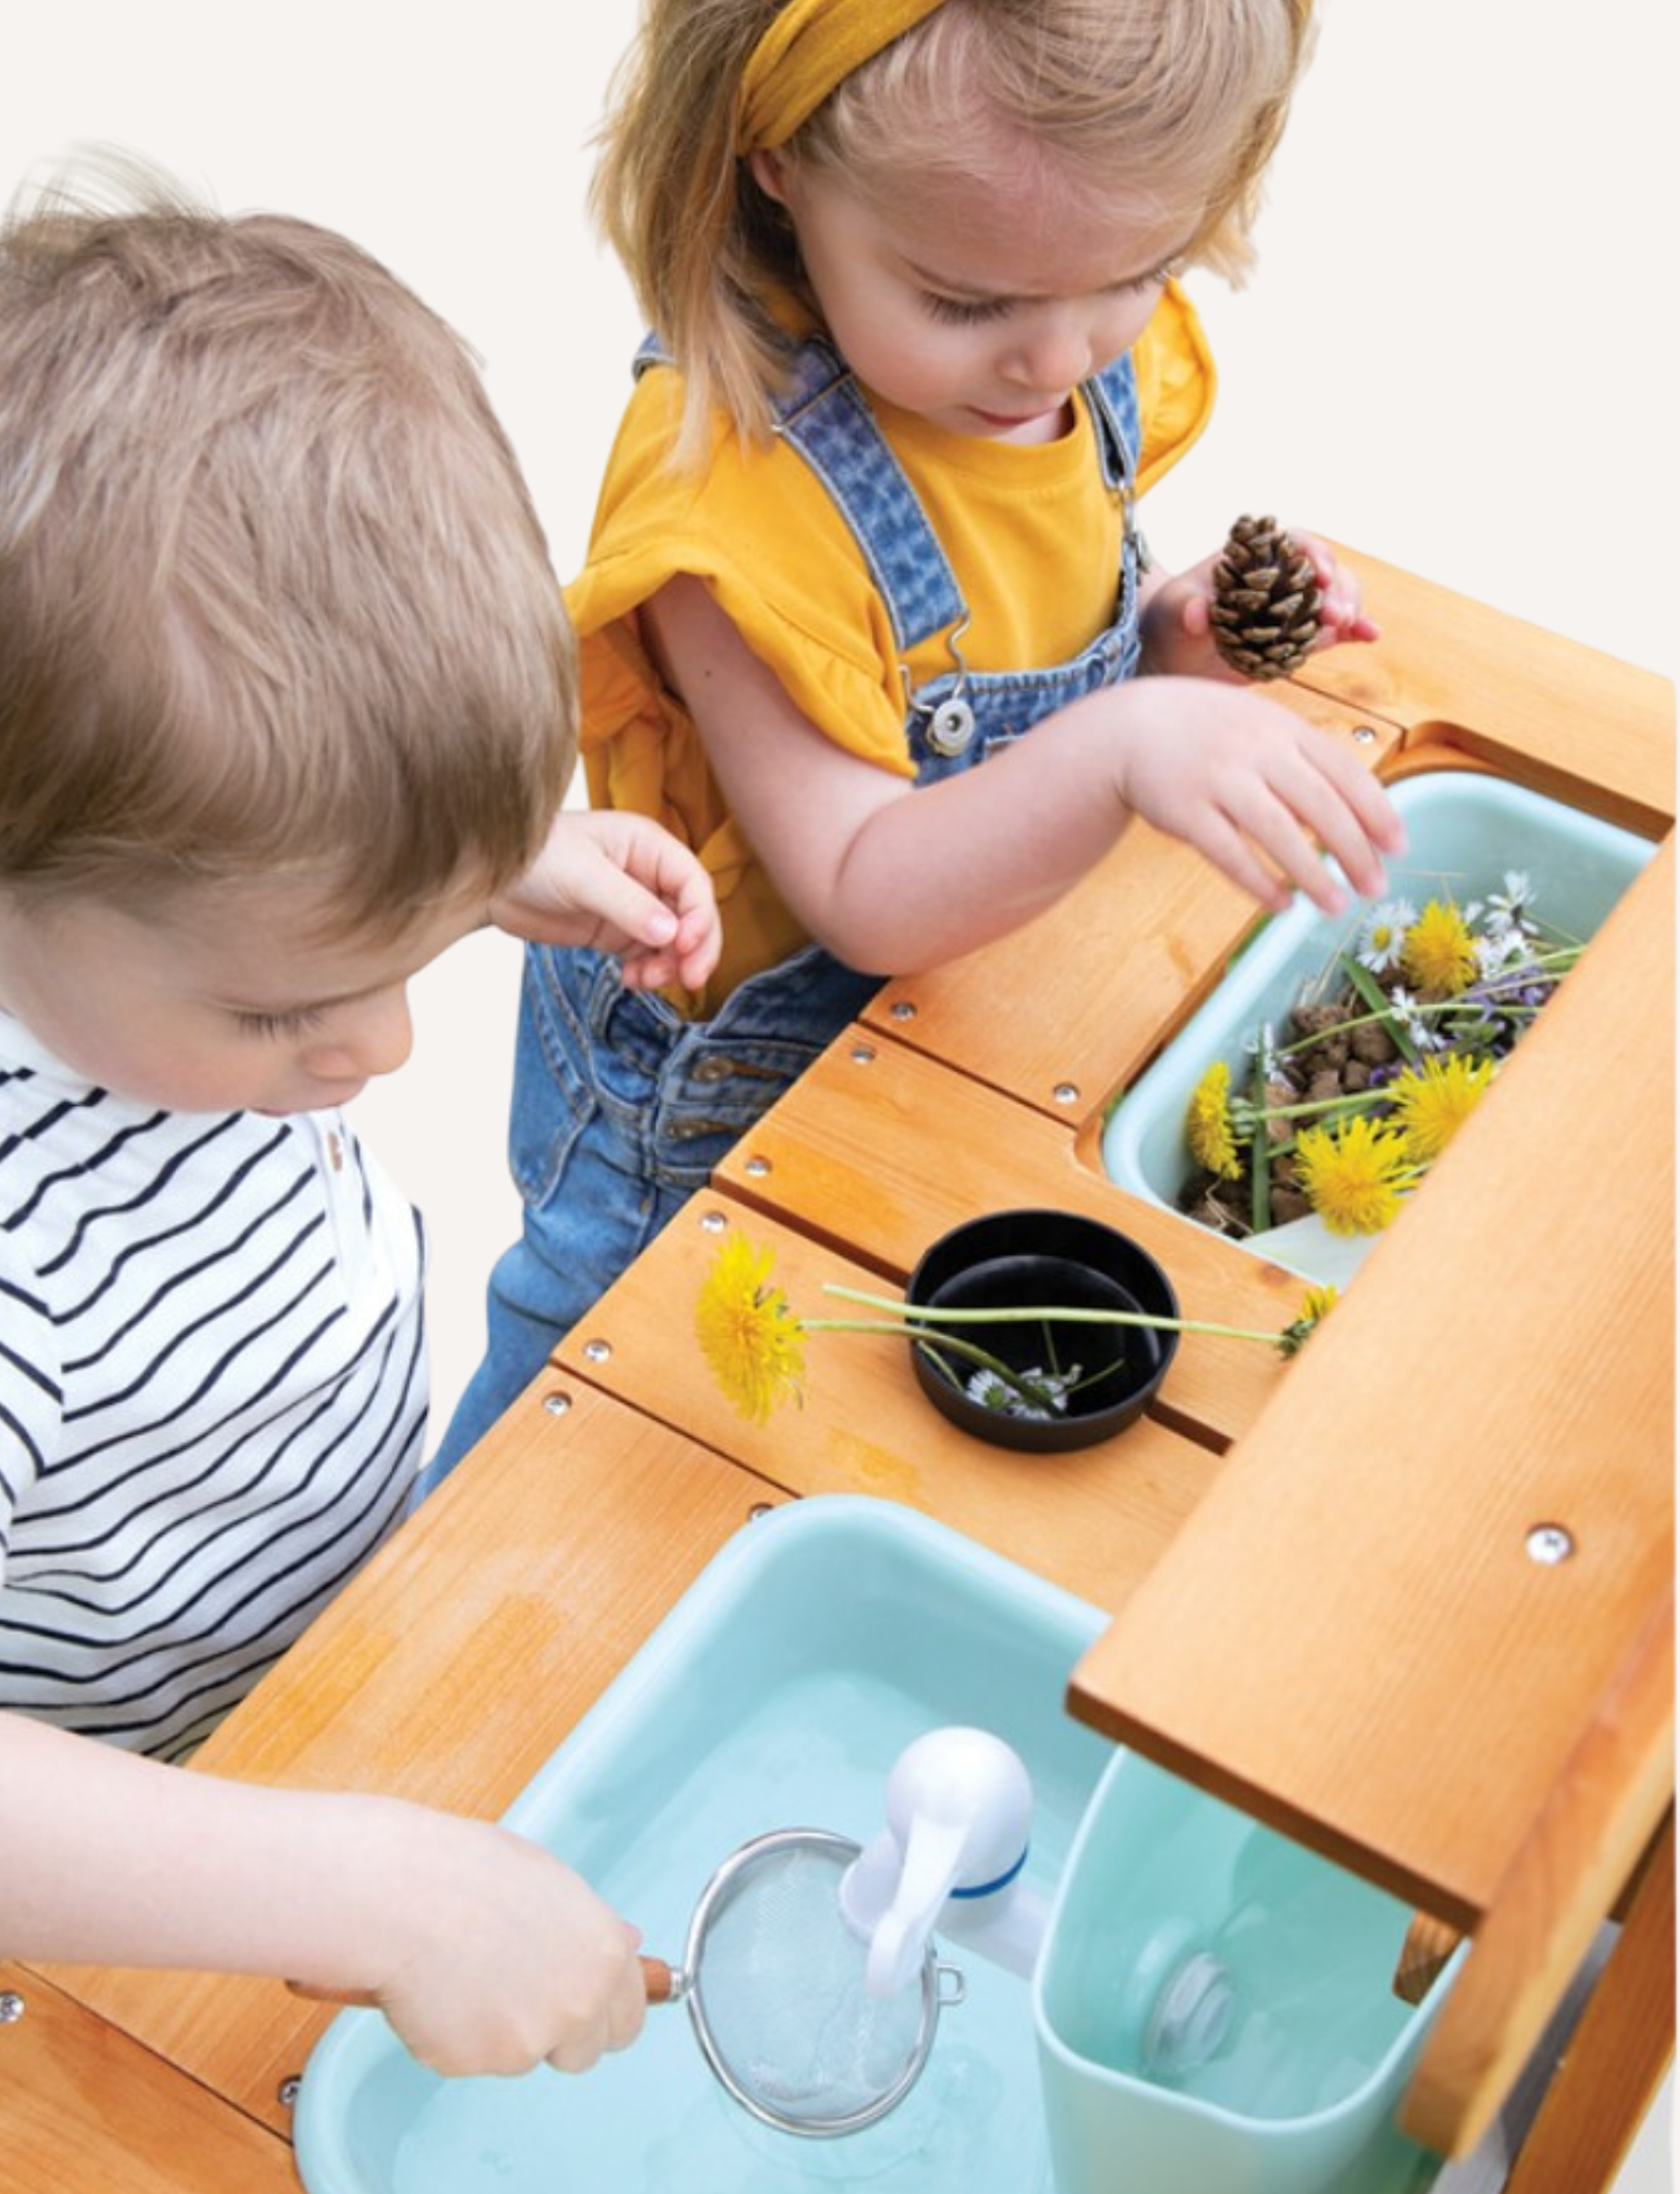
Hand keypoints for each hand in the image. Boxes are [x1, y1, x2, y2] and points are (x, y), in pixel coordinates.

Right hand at [358, 1807, 648, 2077]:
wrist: (403, 1894)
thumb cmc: (469, 1873)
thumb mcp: (549, 1882)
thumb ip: (590, 1927)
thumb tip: (628, 1944)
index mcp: (604, 1955)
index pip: (630, 2016)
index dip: (602, 2012)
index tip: (583, 2005)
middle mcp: (578, 2004)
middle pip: (585, 2053)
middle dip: (559, 2036)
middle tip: (520, 1994)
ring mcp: (530, 2040)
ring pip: (525, 2055)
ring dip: (503, 2032)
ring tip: (467, 1973)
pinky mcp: (478, 2063)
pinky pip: (473, 2060)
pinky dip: (456, 2037)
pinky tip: (439, 1990)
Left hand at [491, 810, 720, 992]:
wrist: (488, 881)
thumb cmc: (532, 856)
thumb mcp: (583, 876)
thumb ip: (628, 905)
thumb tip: (671, 934)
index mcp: (647, 846)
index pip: (693, 883)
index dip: (699, 917)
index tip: (685, 947)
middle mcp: (647, 875)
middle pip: (692, 916)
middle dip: (694, 949)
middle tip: (689, 979)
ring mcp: (633, 906)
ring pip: (673, 942)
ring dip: (669, 966)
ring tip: (645, 981)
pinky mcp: (615, 932)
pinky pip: (647, 956)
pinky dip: (647, 973)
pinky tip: (631, 981)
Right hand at [1108, 677, 1403, 914]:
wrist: (1128, 727)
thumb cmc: (1206, 733)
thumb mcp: (1260, 726)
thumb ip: (1303, 761)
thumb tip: (1353, 817)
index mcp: (1283, 727)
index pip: (1344, 771)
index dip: (1376, 811)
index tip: (1397, 846)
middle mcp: (1255, 749)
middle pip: (1320, 805)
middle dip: (1354, 850)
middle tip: (1373, 887)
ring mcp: (1218, 778)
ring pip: (1277, 832)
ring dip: (1311, 874)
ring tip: (1334, 905)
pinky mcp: (1184, 810)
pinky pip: (1228, 853)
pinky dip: (1258, 882)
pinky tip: (1281, 903)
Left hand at [1141, 531, 1379, 679]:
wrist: (1172, 658)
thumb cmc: (1168, 623)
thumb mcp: (1171, 614)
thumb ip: (1185, 610)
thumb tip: (1198, 614)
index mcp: (1254, 557)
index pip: (1292, 543)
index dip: (1312, 553)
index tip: (1319, 573)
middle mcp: (1280, 577)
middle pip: (1322, 570)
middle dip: (1337, 587)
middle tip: (1336, 614)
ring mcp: (1292, 607)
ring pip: (1334, 597)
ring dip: (1348, 608)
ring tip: (1348, 626)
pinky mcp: (1299, 636)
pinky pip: (1332, 630)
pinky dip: (1353, 631)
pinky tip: (1370, 636)